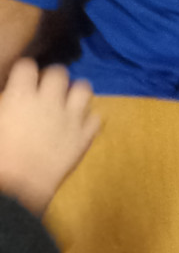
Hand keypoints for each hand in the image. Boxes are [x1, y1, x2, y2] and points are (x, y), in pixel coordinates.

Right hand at [0, 59, 98, 214]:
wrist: (17, 185)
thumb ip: (5, 103)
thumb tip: (8, 96)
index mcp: (20, 94)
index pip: (27, 66)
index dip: (24, 70)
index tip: (22, 77)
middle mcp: (49, 100)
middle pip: (59, 73)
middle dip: (52, 76)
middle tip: (46, 87)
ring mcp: (71, 118)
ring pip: (84, 89)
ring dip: (76, 91)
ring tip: (68, 99)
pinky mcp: (85, 137)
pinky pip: (96, 118)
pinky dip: (88, 118)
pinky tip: (79, 124)